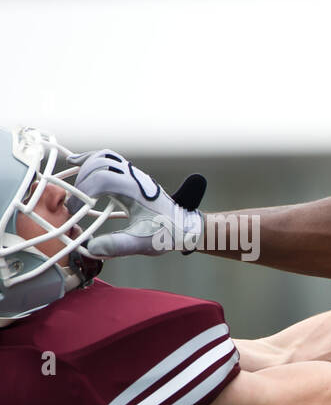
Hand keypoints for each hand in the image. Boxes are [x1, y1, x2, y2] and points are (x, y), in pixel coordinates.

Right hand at [70, 149, 206, 257]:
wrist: (186, 227)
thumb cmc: (167, 235)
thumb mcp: (142, 243)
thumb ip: (118, 246)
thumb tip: (91, 248)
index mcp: (137, 190)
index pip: (103, 179)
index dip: (84, 192)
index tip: (75, 211)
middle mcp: (136, 177)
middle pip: (100, 164)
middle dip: (81, 182)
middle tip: (74, 205)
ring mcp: (134, 174)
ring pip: (104, 157)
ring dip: (85, 167)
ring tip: (71, 185)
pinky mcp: (132, 176)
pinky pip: (109, 159)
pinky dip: (91, 159)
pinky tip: (76, 162)